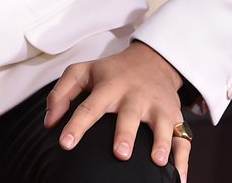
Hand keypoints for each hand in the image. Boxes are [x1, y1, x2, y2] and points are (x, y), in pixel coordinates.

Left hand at [45, 42, 190, 180]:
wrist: (150, 61)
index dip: (77, 125)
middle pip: (129, 115)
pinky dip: (183, 158)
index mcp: (109, 86)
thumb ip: (61, 93)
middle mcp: (134, 96)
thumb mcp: (82, 72)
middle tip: (119, 154)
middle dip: (125, 134)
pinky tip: (179, 177)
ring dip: (160, 143)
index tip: (66, 143)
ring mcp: (156, 106)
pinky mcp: (174, 116)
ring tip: (156, 161)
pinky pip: (182, 138)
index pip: (89, 106)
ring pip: (160, 125)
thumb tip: (49, 123)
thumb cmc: (111, 72)